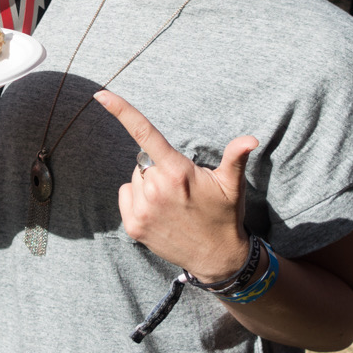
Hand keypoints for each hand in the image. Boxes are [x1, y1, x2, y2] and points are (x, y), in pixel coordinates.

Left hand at [93, 89, 257, 283]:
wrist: (216, 257)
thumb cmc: (224, 214)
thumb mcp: (232, 184)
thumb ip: (236, 157)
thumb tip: (251, 139)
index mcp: (177, 172)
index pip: (145, 134)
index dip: (122, 111)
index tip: (101, 94)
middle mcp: (155, 189)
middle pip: (144, 159)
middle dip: (158, 165)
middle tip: (181, 186)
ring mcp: (142, 209)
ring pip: (135, 177)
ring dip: (148, 183)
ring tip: (172, 200)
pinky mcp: (133, 226)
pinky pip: (125, 194)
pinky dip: (136, 198)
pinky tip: (158, 210)